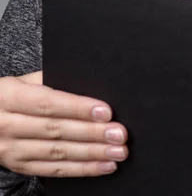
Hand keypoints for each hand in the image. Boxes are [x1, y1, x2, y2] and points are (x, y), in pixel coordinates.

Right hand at [0, 71, 128, 177]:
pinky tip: (103, 165)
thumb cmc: (9, 95)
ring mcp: (11, 151)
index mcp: (9, 97)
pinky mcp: (19, 167)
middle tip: (119, 133)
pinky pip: (53, 171)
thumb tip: (87, 80)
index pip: (49, 104)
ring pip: (57, 154)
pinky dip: (81, 169)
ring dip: (91, 154)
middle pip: (56, 131)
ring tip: (117, 151)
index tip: (106, 111)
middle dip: (91, 133)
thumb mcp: (22, 81)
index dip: (78, 108)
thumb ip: (49, 80)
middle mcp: (7, 126)